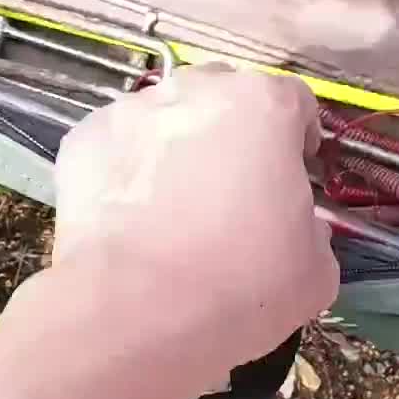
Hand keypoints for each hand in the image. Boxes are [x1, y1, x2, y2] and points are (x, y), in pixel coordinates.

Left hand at [50, 65, 338, 374]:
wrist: (135, 308)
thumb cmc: (241, 283)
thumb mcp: (315, 270)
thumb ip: (313, 231)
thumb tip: (300, 228)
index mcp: (265, 105)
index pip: (294, 101)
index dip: (298, 137)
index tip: (294, 173)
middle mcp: (198, 90)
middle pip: (226, 95)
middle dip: (235, 132)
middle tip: (234, 188)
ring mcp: (133, 110)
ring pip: (167, 117)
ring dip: (178, 146)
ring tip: (173, 205)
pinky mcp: (84, 139)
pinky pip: (118, 147)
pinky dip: (127, 170)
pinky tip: (130, 216)